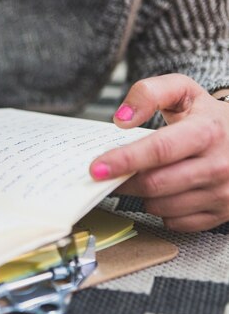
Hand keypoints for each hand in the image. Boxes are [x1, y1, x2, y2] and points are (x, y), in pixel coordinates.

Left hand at [90, 74, 228, 231]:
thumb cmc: (210, 117)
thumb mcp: (184, 91)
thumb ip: (149, 93)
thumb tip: (122, 119)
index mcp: (208, 132)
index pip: (160, 150)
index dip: (125, 160)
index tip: (97, 168)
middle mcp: (219, 165)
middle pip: (154, 184)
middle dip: (123, 181)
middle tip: (108, 174)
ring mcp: (223, 193)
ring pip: (160, 206)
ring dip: (142, 195)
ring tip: (144, 176)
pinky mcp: (222, 214)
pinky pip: (174, 222)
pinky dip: (161, 209)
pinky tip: (166, 191)